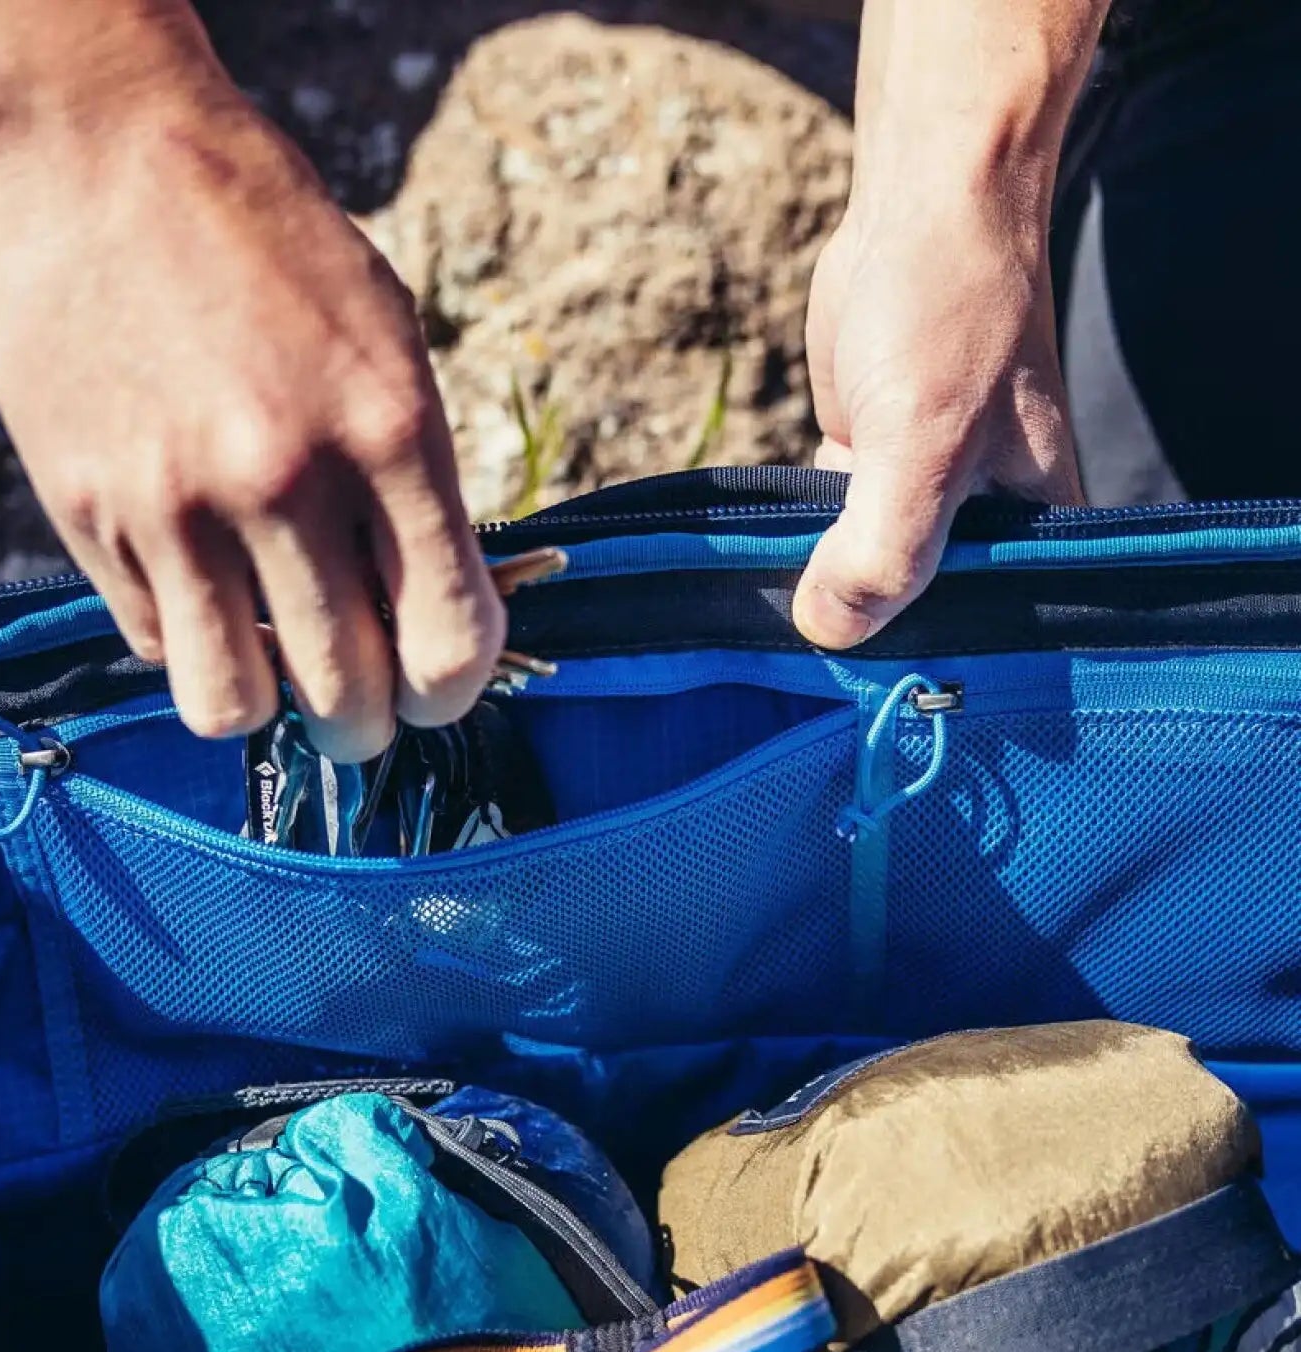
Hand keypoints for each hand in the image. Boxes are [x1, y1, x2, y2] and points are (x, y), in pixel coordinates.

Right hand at [0, 85, 502, 755]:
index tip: (432, 690)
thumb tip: (430, 625)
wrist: (109, 159)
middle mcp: (284, 478)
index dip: (449, 695)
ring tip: (269, 658)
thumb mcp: (390, 349)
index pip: (449, 643)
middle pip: (345, 700)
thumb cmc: (278, 257)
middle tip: (355, 701)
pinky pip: (154, 645)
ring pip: (231, 708)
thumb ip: (416, 493)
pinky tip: (195, 575)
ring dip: (264, 704)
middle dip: (363, 726)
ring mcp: (175, 501)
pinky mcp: (87, 510)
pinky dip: (184, 636)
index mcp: (390, 433)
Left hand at [795, 194, 1082, 649]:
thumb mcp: (922, 440)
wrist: (925, 205)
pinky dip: (803, 549)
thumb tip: (827, 630)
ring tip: (771, 642)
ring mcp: (925, 494)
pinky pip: (834, 529)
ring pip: (870, 572)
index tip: (869, 704)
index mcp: (1032, 532)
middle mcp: (984, 523)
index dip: (933, 670)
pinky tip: (760, 582)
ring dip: (827, 595)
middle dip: (869, 640)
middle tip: (804, 688)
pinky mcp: (871, 465)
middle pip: (922, 613)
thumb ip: (886, 547)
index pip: (989, 633)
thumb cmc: (949, 313)